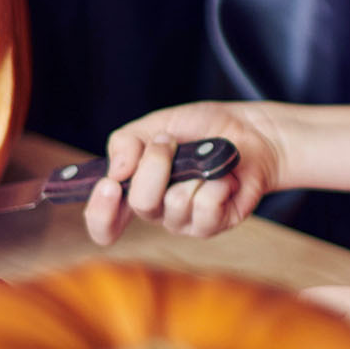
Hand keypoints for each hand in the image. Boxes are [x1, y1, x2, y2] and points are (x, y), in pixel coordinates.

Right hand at [84, 101, 284, 244]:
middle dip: (156, 165)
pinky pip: (206, 208)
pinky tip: (224, 178)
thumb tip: (116, 171)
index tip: (110, 186)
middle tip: (170, 143)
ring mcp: (184, 221)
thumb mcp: (157, 124)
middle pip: (140, 203)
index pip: (103, 223)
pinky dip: (217, 183)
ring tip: (204, 160)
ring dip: (191, 171)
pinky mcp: (213, 224)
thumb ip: (126, 143)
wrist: (249, 131)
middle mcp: (155, 211)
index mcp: (133, 190)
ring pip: (175, 203)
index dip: (100, 213)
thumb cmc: (202, 130)